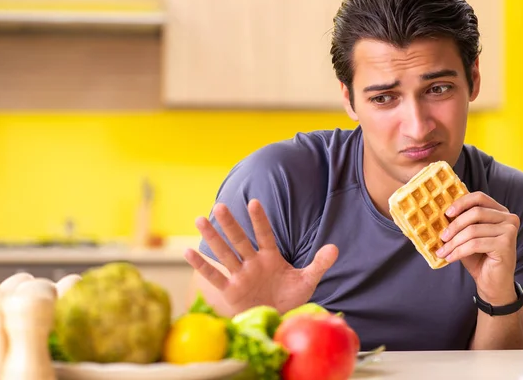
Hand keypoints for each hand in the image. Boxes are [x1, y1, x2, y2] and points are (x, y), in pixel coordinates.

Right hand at [184, 199, 338, 313]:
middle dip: (231, 224)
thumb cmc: (290, 297)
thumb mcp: (307, 281)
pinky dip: (202, 266)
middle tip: (220, 205)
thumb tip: (335, 247)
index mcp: (271, 258)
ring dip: (213, 238)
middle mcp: (253, 263)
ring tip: (200, 220)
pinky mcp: (231, 291)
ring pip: (224, 254)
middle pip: (240, 241)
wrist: (277, 319)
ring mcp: (240, 276)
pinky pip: (215, 277)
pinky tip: (187, 252)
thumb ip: (319, 264)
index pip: (265, 236)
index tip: (254, 203)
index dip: (260, 221)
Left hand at [436, 192, 519, 304]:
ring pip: (473, 231)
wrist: (492, 283)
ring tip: (442, 251)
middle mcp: (508, 218)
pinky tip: (450, 258)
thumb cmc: (478, 258)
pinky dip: (459, 251)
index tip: (446, 213)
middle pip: (475, 213)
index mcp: (499, 212)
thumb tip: (438, 213)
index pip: (479, 197)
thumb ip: (460, 223)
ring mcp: (509, 231)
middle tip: (441, 238)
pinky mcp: (506, 244)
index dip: (461, 203)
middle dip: (454, 226)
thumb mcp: (467, 237)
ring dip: (453, 243)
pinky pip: (475, 244)